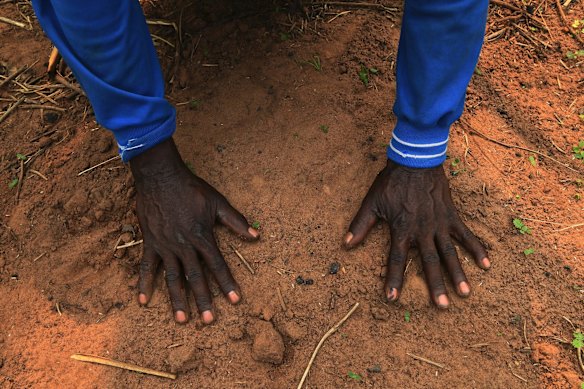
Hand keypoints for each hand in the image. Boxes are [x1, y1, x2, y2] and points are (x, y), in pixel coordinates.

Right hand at [130, 139, 258, 322]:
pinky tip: (143, 302)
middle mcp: (184, 246)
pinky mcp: (150, 243)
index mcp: (202, 237)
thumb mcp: (217, 202)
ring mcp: (165, 246)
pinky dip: (144, 284)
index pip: (218, 266)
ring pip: (172, 278)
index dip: (227, 284)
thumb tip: (256, 236)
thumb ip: (236, 221)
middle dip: (204, 300)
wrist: (160, 177)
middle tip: (208, 321)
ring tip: (181, 320)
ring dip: (177, 300)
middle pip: (196, 278)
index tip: (236, 300)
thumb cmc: (191, 188)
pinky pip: (146, 267)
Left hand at [344, 159, 489, 307]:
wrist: (415, 161)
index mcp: (401, 229)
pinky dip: (477, 248)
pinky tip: (487, 264)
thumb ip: (360, 225)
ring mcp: (439, 224)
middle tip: (443, 306)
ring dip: (458, 273)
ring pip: (450, 253)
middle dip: (436, 285)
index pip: (396, 259)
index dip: (393, 279)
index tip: (392, 298)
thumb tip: (346, 244)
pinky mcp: (451, 216)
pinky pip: (466, 234)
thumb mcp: (372, 203)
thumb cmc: (391, 183)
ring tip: (466, 293)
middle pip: (429, 262)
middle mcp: (422, 230)